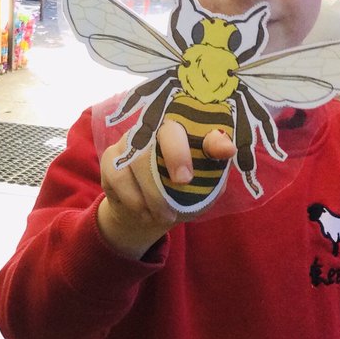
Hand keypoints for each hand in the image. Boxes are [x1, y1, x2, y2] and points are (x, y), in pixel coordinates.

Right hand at [96, 121, 233, 258]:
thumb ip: (215, 168)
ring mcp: (132, 140)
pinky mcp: (112, 158)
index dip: (211, 133)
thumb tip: (227, 148)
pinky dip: (135, 200)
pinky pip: (121, 177)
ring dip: (155, 194)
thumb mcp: (206, 188)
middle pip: (168, 131)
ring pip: (141, 160)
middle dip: (177, 155)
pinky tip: (143, 212)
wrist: (147, 216)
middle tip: (184, 182)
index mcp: (188, 131)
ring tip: (165, 216)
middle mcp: (159, 128)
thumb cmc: (182, 196)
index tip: (225, 151)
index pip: (202, 122)